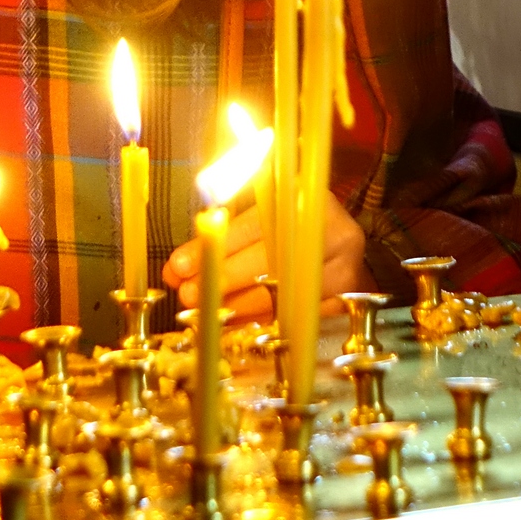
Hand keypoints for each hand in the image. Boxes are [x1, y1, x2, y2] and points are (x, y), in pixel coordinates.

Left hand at [162, 191, 373, 318]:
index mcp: (306, 196)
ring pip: (282, 293)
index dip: (216, 247)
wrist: (339, 244)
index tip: (179, 265)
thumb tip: (175, 268)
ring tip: (206, 310)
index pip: (255, 225)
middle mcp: (332, 230)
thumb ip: (221, 234)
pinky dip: (261, 322)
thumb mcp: (262, 212)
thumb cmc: (289, 226)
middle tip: (188, 295)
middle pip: (270, 261)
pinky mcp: (345, 299)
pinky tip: (235, 323)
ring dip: (237, 306)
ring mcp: (344, 267)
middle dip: (223, 281)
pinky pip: (295, 316)